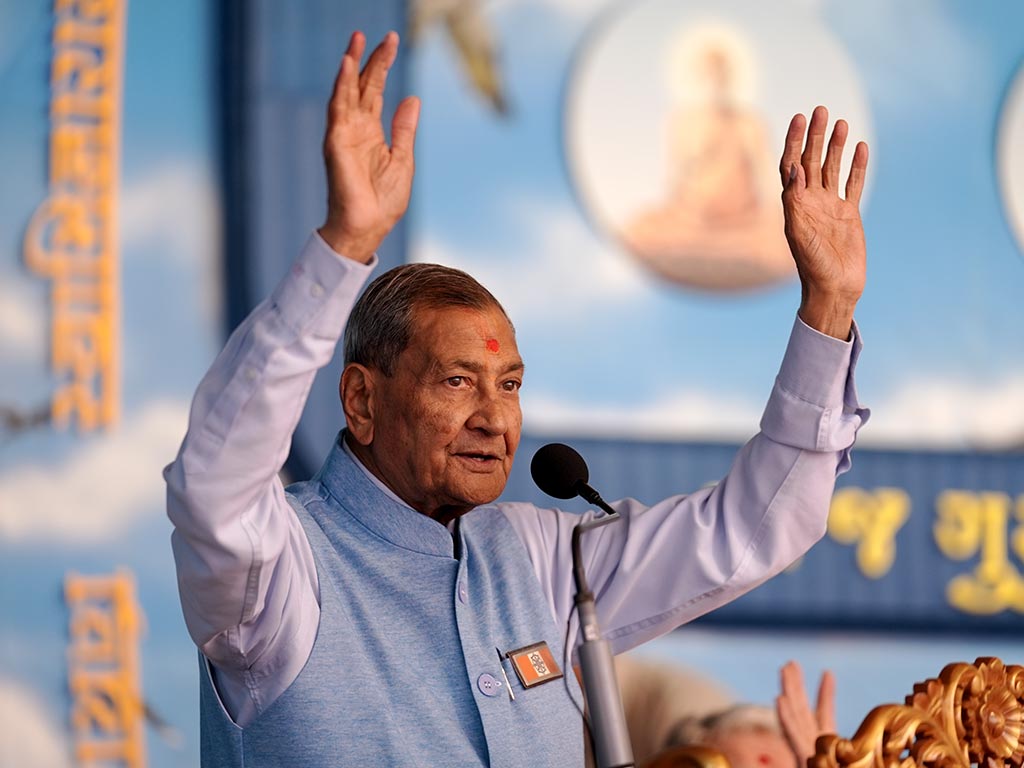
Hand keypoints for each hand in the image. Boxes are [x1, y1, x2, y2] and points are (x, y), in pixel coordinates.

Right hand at [318, 31, 420, 263]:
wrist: (368, 228)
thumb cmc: (382, 202)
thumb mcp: (402, 159)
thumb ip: (404, 129)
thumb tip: (412, 99)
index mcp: (372, 133)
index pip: (376, 91)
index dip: (383, 66)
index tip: (392, 41)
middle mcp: (355, 129)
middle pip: (362, 86)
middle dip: (369, 59)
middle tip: (379, 34)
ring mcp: (343, 134)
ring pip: (346, 91)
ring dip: (351, 65)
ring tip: (357, 40)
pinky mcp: (336, 143)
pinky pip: (338, 109)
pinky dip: (342, 86)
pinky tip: (348, 65)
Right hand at [775, 660, 835, 767]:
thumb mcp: (842, 758)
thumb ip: (839, 744)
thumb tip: (849, 738)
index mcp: (828, 746)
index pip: (825, 715)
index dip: (826, 694)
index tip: (828, 673)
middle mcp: (814, 746)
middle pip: (803, 710)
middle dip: (797, 685)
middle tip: (791, 663)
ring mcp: (806, 753)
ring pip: (795, 716)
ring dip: (790, 691)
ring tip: (785, 668)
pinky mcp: (803, 760)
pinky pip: (793, 737)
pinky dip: (785, 718)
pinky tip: (779, 698)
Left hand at [779, 106, 868, 339]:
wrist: (834, 287)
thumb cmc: (812, 264)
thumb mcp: (798, 233)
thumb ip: (795, 201)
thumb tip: (793, 170)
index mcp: (795, 204)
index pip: (791, 165)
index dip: (793, 142)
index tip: (798, 119)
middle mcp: (811, 201)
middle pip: (811, 160)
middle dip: (814, 136)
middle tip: (820, 110)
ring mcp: (831, 206)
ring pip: (832, 168)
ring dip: (835, 145)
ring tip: (840, 122)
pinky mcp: (850, 213)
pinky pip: (854, 184)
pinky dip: (857, 166)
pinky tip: (860, 147)